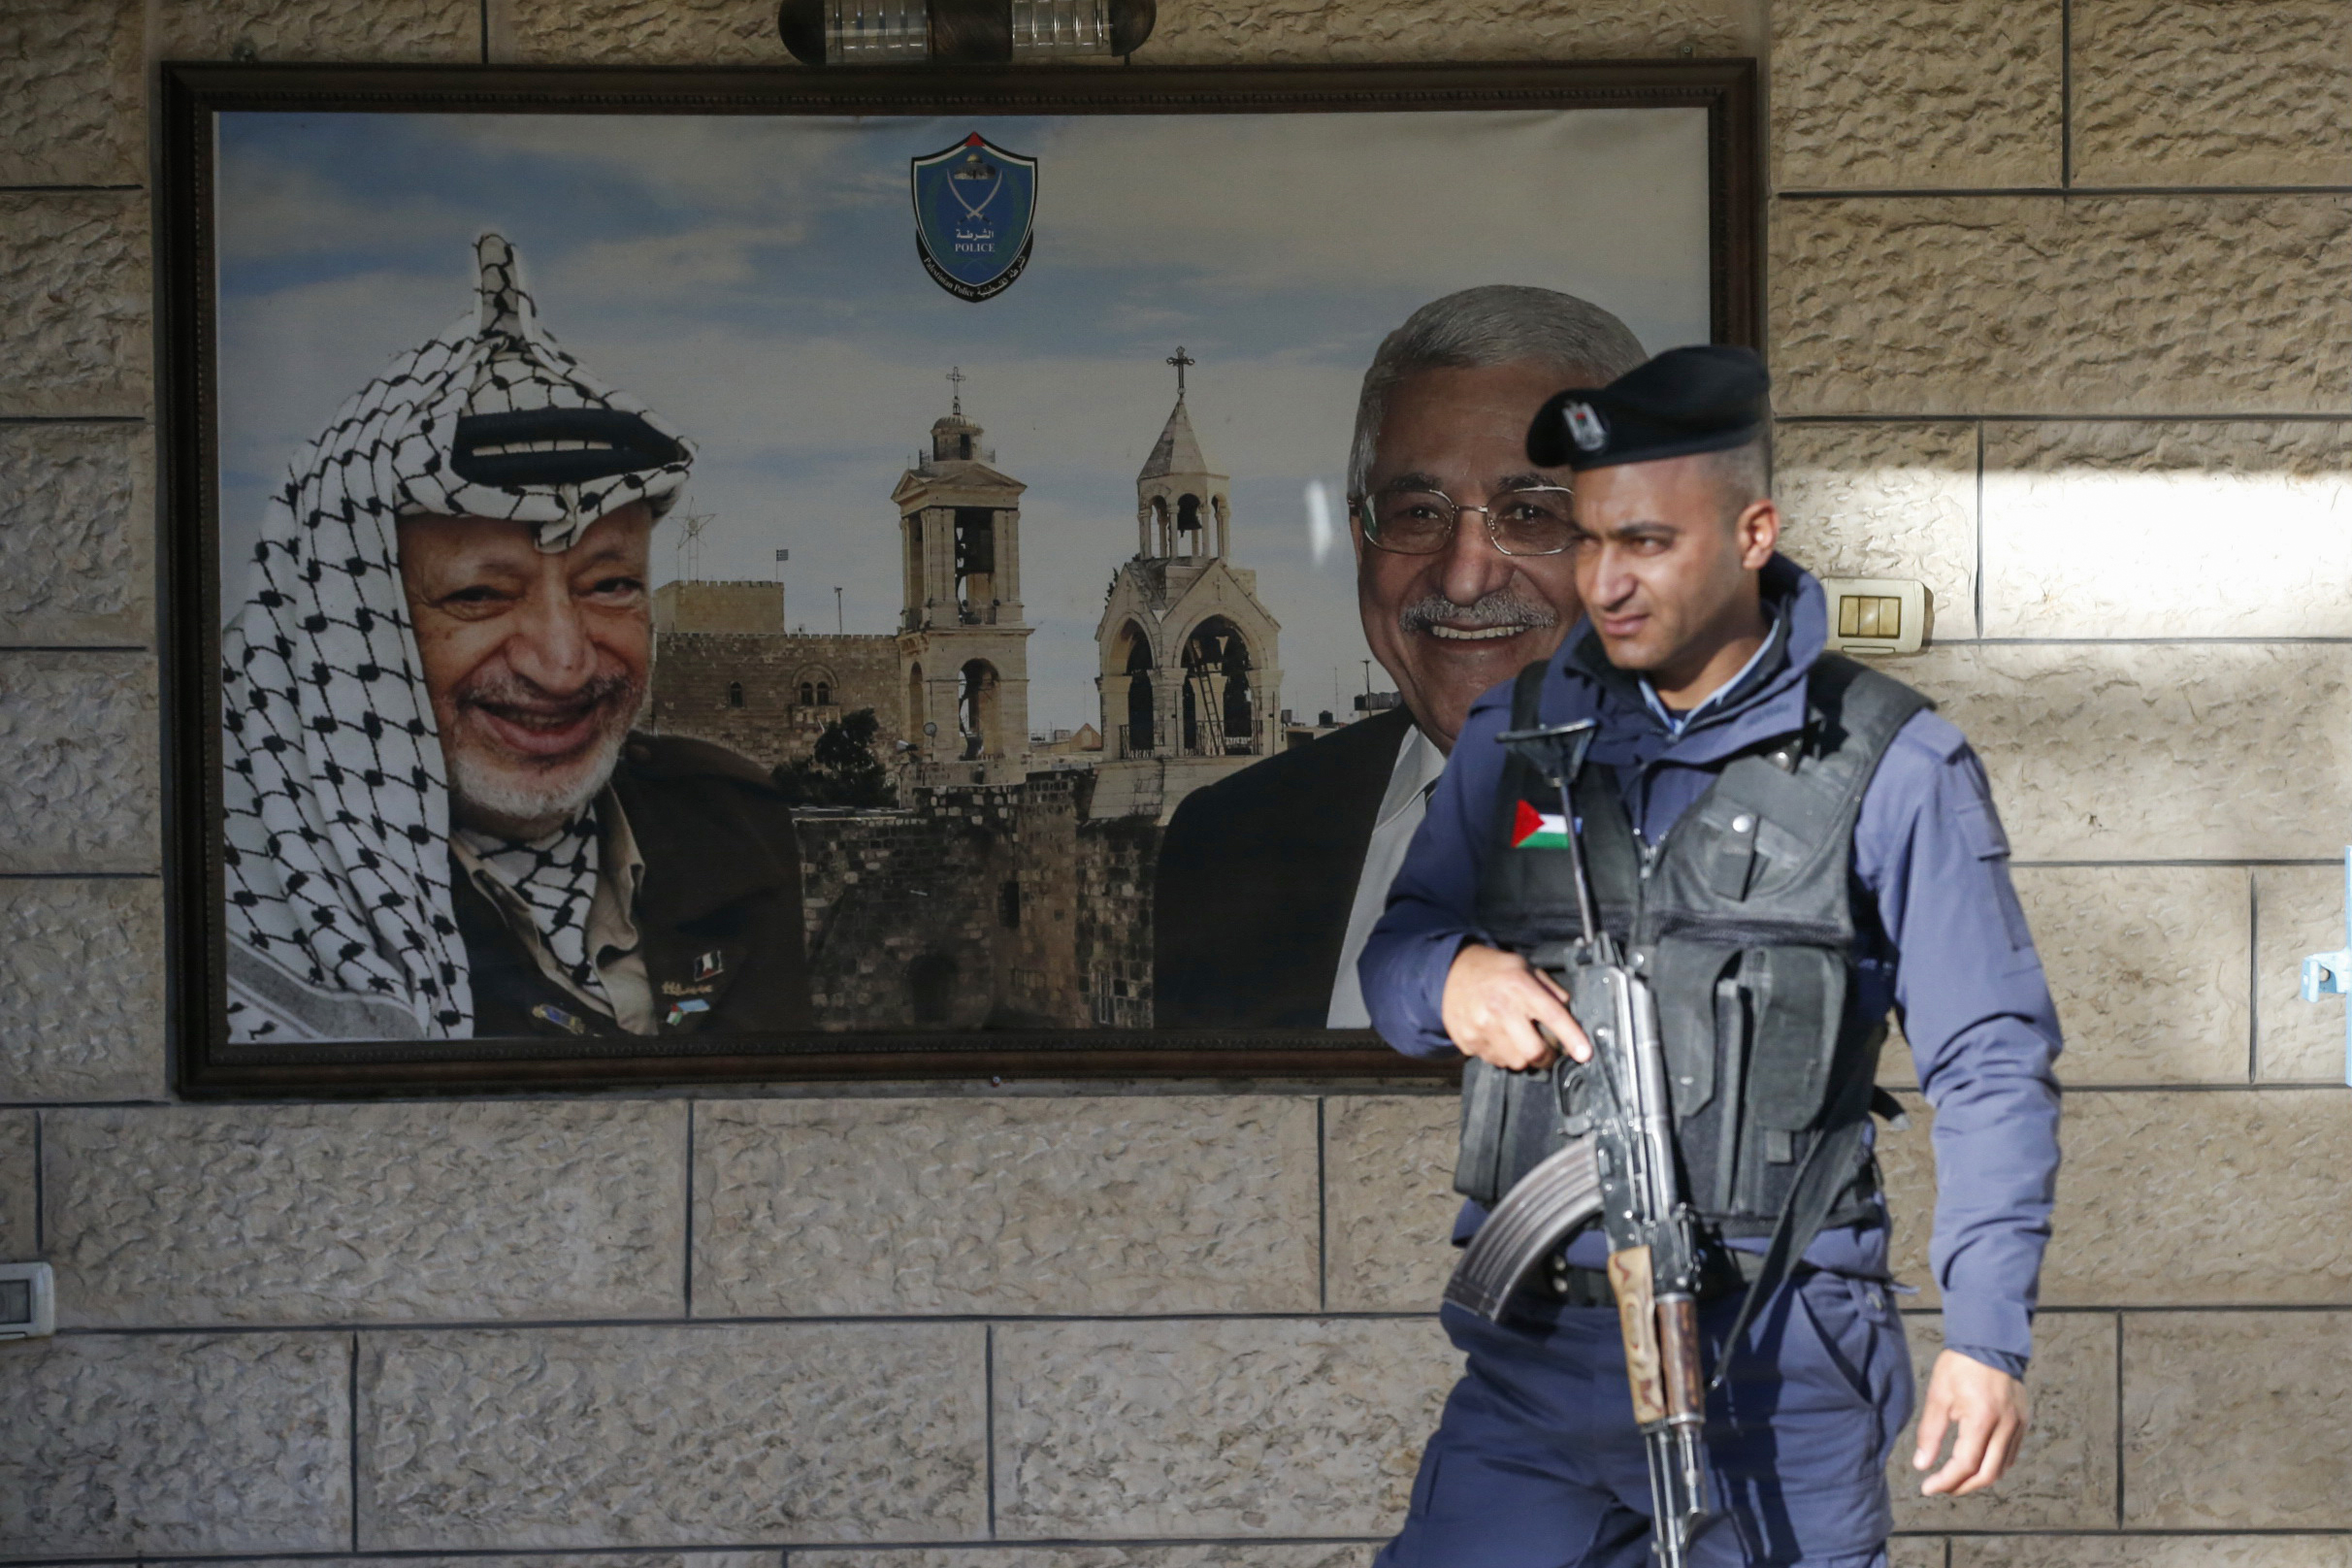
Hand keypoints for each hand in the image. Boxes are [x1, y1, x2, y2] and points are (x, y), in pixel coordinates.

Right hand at [1441, 943, 1589, 1069]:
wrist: (1450, 971)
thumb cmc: (1494, 970)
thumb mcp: (1526, 968)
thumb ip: (1550, 991)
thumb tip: (1570, 1013)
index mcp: (1519, 987)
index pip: (1552, 1015)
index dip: (1572, 1037)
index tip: (1585, 1053)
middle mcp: (1499, 1008)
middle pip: (1534, 1051)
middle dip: (1547, 1057)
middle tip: (1547, 1051)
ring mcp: (1480, 1027)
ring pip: (1515, 1062)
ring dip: (1522, 1056)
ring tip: (1516, 1038)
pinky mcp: (1467, 1040)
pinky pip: (1494, 1061)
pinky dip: (1501, 1055)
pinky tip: (1497, 1037)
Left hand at [1912, 1349, 2027, 1495]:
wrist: (1989, 1341)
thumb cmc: (1960, 1365)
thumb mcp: (1938, 1395)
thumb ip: (1930, 1433)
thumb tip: (1921, 1464)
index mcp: (1982, 1419)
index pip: (1965, 1464)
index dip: (1946, 1481)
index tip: (1927, 1488)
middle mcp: (2005, 1426)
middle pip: (1988, 1474)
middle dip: (1963, 1487)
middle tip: (1942, 1488)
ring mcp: (2017, 1425)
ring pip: (2002, 1468)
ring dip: (1979, 1478)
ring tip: (1956, 1478)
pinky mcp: (2023, 1421)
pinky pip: (2010, 1454)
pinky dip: (1994, 1465)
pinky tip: (1977, 1463)